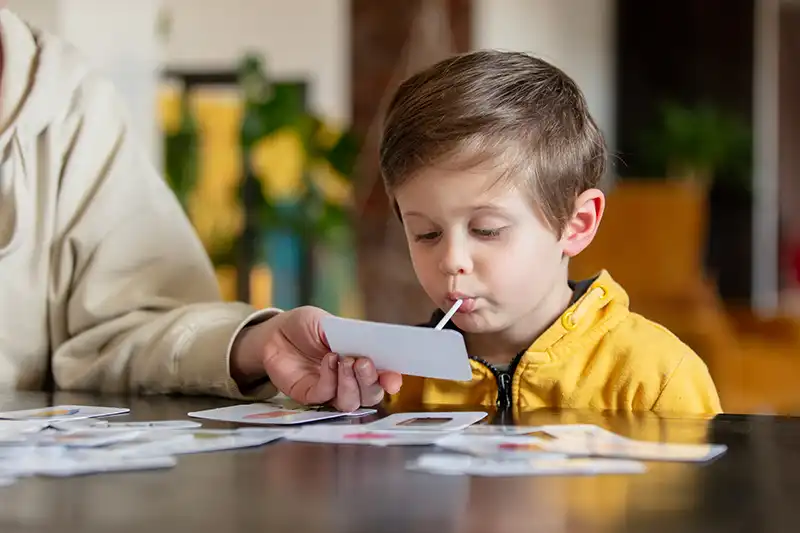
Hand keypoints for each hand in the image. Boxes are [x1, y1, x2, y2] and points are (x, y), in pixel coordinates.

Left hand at [230, 306, 402, 411]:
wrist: (276, 332)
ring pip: (351, 402)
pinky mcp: (310, 396)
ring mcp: (330, 391)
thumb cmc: (307, 326)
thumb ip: (352, 336)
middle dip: (371, 381)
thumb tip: (372, 346)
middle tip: (363, 362)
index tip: (393, 379)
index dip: (391, 381)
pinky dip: (330, 379)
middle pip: (371, 396)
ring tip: (344, 361)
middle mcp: (350, 381)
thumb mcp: (332, 323)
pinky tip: (328, 360)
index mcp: (363, 363)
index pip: (384, 379)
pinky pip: (325, 396)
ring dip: (351, 383)